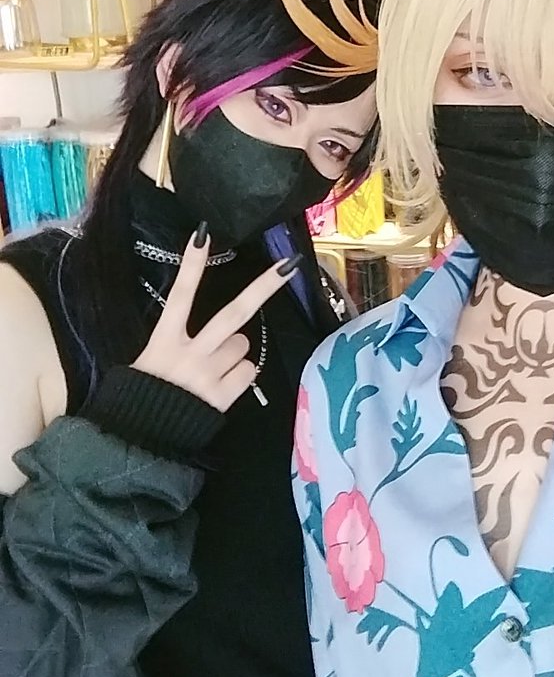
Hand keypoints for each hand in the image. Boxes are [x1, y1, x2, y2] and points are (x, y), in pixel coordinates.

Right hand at [134, 225, 300, 411]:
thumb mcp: (148, 362)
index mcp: (164, 341)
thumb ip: (178, 342)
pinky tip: (218, 388)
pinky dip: (237, 377)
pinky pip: (247, 372)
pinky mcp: (224, 396)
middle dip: (264, 287)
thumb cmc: (142, 397)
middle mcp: (190, 354)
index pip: (180, 296)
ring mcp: (210, 375)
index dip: (191, 265)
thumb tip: (213, 337)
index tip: (203, 234)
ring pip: (242, 346)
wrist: (140, 442)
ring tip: (209, 371)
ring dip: (233, 353)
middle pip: (234, 314)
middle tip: (288, 265)